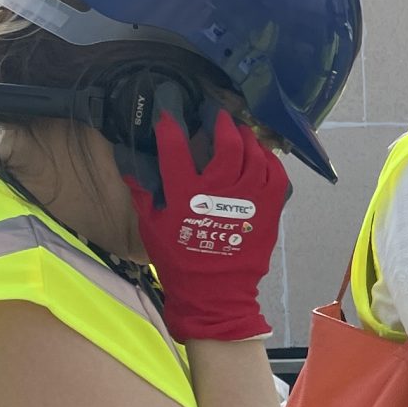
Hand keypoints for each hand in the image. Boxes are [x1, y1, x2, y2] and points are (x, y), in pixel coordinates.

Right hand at [127, 107, 288, 343]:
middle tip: (218, 115)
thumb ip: (143, 194)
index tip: (169, 113)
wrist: (214, 293)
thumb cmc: (179, 261)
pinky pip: (277, 176)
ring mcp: (249, 200)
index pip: (176, 149)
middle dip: (222, 123)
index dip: (171, 127)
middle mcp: (219, 193)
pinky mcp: (269, 211)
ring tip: (241, 131)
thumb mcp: (152, 227)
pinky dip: (271, 161)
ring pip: (255, 156)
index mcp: (185, 196)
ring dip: (248, 138)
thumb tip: (130, 166)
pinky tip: (263, 156)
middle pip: (226, 145)